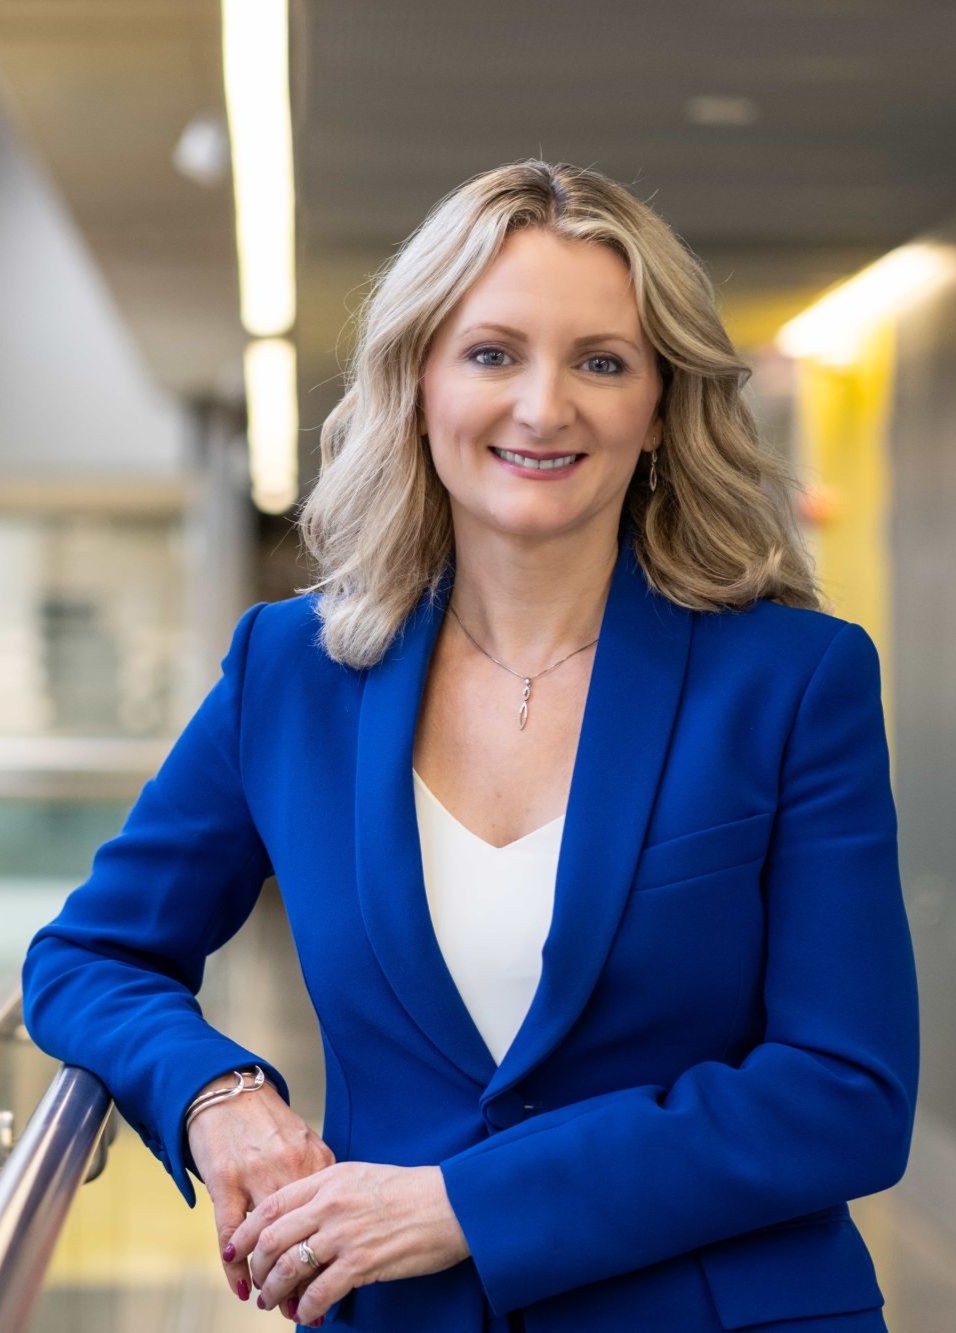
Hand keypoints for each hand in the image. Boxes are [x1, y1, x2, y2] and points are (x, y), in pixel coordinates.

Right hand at [186, 1077, 334, 1313]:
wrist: (226, 1089)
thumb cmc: (265, 1120)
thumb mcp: (302, 1142)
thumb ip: (317, 1176)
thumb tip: (334, 1213)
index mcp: (315, 1160)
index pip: (330, 1219)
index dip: (333, 1253)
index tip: (338, 1281)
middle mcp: (291, 1168)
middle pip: (304, 1233)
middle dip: (309, 1274)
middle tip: (313, 1308)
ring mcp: (257, 1175)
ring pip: (270, 1238)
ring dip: (275, 1277)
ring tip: (280, 1306)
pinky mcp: (225, 1180)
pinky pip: (232, 1232)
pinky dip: (236, 1266)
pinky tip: (243, 1288)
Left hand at [227, 1161, 470, 1323]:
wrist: (451, 1203)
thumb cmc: (410, 1191)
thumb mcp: (362, 1176)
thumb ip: (329, 1191)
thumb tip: (302, 1215)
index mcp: (329, 1178)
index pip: (273, 1205)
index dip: (248, 1231)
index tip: (237, 1249)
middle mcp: (331, 1203)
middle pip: (274, 1238)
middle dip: (257, 1267)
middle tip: (255, 1283)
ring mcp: (344, 1233)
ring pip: (290, 1267)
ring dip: (275, 1291)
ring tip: (272, 1302)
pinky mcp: (362, 1262)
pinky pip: (320, 1291)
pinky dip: (307, 1307)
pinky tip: (307, 1314)